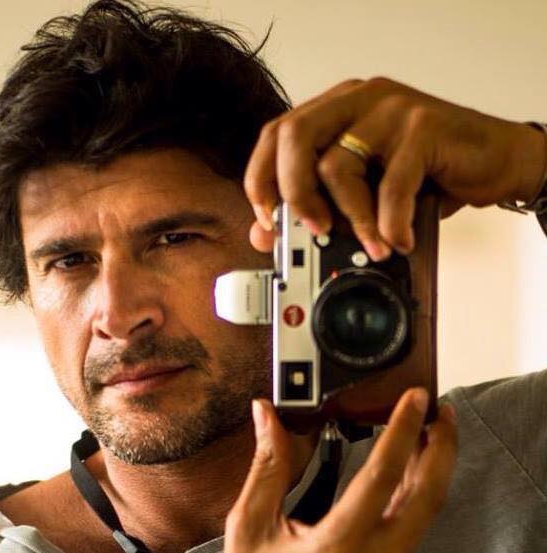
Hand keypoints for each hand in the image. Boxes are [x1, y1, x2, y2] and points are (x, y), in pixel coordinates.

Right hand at [219, 389, 456, 552]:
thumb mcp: (250, 527)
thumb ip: (267, 467)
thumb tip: (268, 417)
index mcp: (336, 549)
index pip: (382, 477)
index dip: (401, 429)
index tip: (414, 400)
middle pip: (428, 499)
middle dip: (442, 448)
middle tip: (440, 412)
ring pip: (426, 515)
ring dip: (432, 469)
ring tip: (429, 432)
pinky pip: (413, 529)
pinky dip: (417, 492)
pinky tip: (409, 472)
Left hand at [245, 77, 545, 259]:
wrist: (495, 159)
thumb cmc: (426, 175)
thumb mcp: (365, 193)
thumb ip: (320, 207)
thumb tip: (267, 234)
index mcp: (335, 110)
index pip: (276, 135)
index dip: (261, 180)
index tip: (268, 221)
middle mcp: (357, 101)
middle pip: (294, 137)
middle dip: (293, 193)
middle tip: (312, 230)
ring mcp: (389, 108)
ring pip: (337, 163)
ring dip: (350, 219)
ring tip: (371, 247)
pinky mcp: (423, 125)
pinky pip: (391, 183)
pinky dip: (390, 222)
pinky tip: (398, 239)